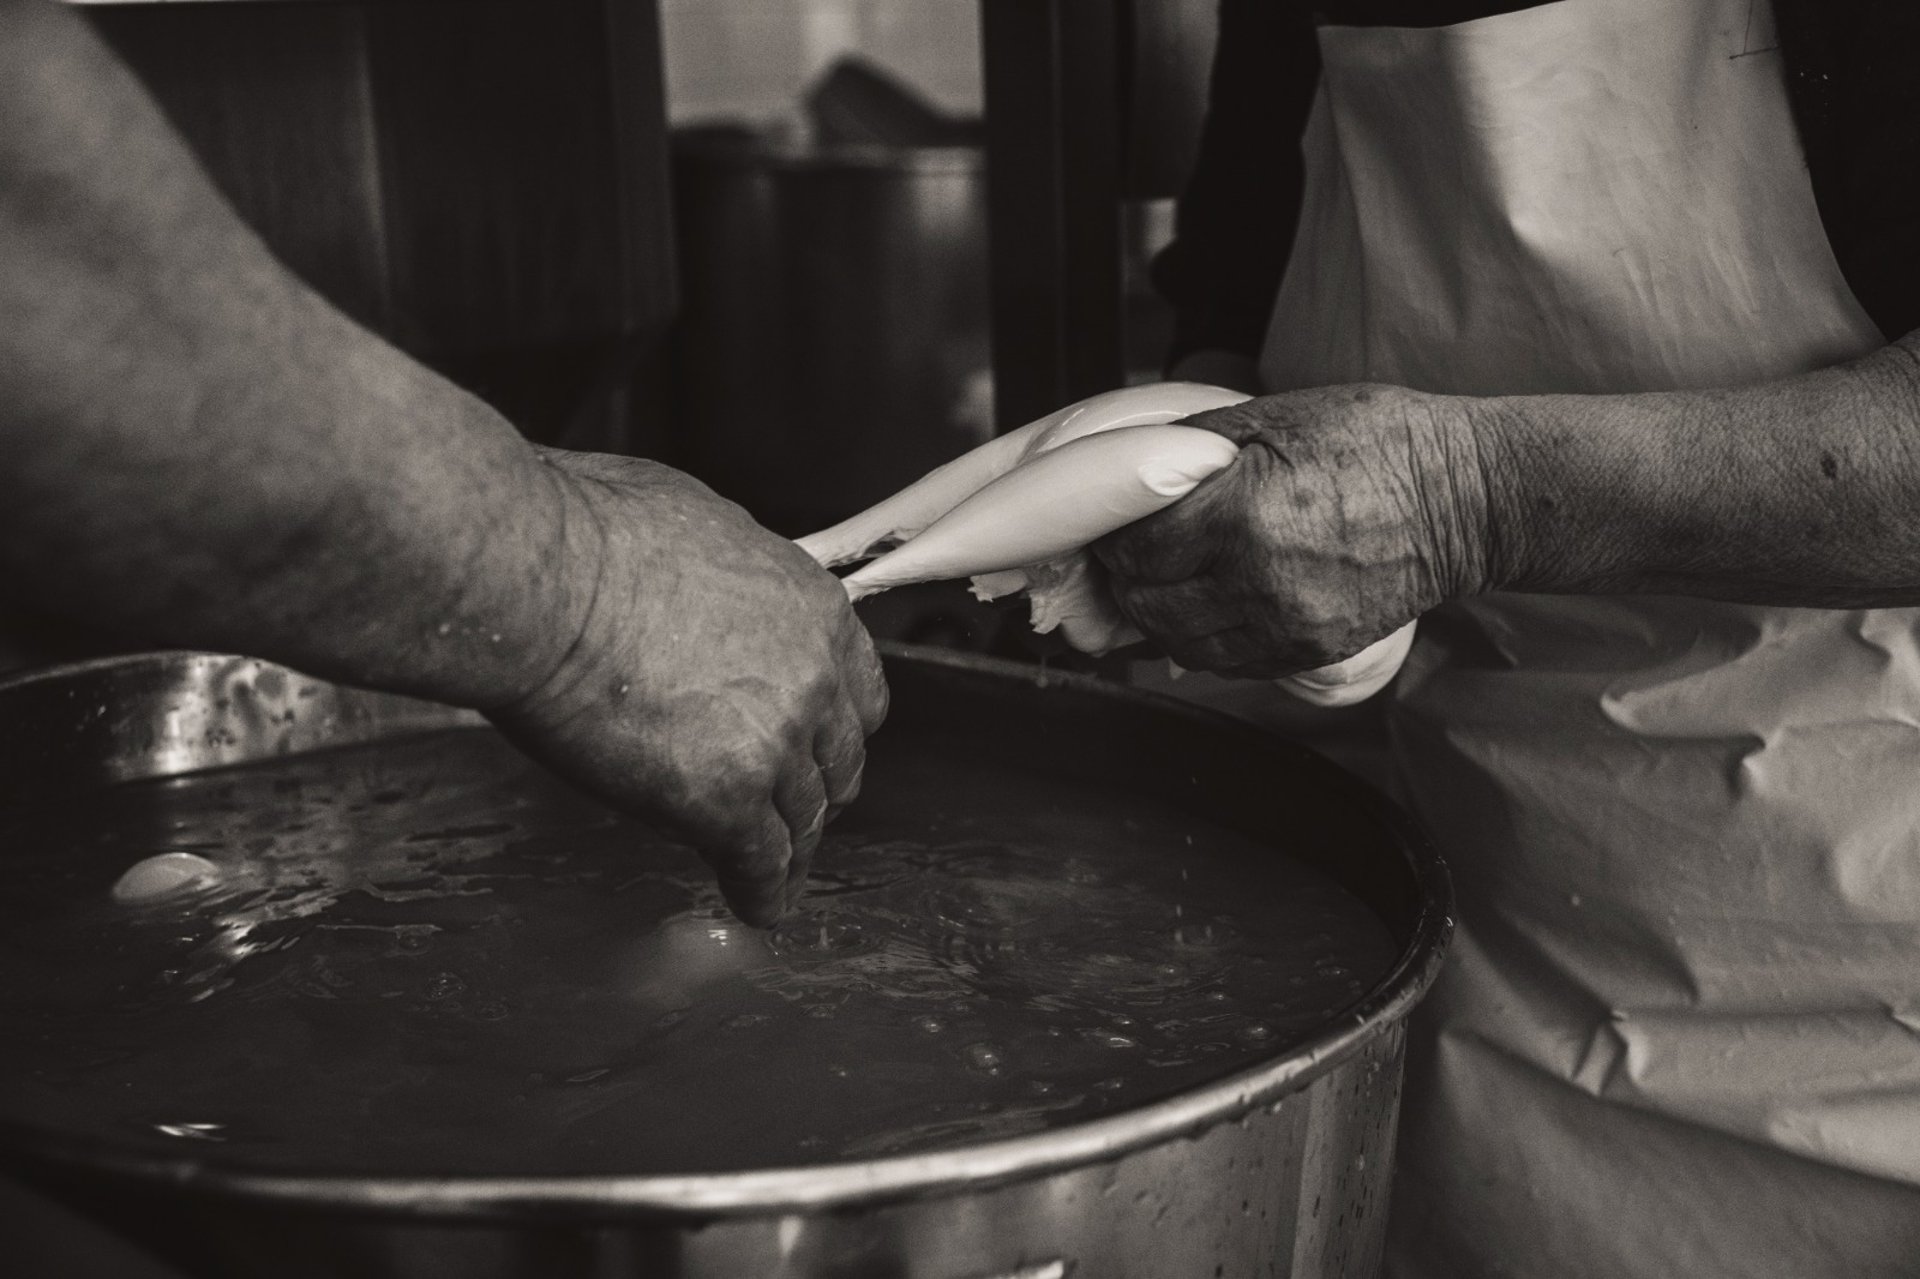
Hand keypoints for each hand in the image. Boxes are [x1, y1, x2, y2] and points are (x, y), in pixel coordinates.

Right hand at [490, 451, 887, 925]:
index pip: (859, 693)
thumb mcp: (699, 526)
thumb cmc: (587, 535)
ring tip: (772, 872)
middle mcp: (812, 679)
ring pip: (801, 821)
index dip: (835, 730)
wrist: (536, 579)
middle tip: (790, 812)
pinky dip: (759, 893)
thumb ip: (732, 581)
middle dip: (815, 791)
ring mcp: (772, 744)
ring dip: (787, 849)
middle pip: (837, 763)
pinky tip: (754, 906)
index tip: (819, 749)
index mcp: (813, 609)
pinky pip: (758, 865)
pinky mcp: (723, 801)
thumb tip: (717, 589)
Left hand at [1092, 384, 1493, 678]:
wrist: (1465, 499)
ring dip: (1163, 616)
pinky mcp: (1311, 652)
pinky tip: (1211, 605)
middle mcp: (1258, 581)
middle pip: (1148, 605)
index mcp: (1242, 516)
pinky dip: (1206, 640)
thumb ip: (1196, 447)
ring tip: (1170, 582)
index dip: (1116, 539)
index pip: (1136, 551)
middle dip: (1130, 580)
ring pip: (1182, 645)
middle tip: (1135, 555)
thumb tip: (1135, 467)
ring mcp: (1287, 626)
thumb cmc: (1377, 442)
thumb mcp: (1275, 416)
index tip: (1118, 526)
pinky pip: (1230, 664)